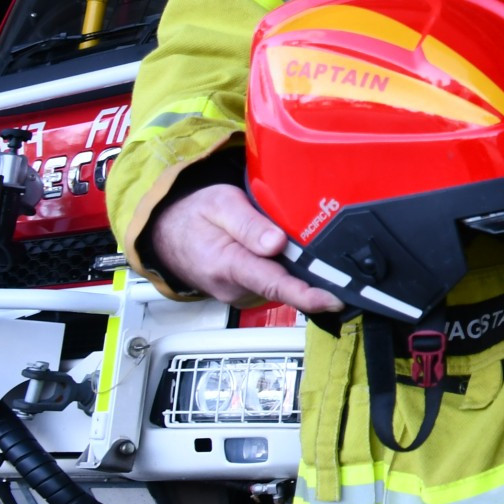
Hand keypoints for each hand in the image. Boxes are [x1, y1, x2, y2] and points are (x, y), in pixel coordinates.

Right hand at [148, 183, 341, 313]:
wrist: (166, 233)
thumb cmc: (193, 216)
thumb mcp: (220, 204)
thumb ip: (249, 223)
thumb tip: (276, 242)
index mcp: (228, 265)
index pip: (274, 284)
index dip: (307, 295)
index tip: (333, 299)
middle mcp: (234, 287)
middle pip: (285, 285)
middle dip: (313, 276)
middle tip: (338, 262)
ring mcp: (239, 293)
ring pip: (280, 284)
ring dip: (297, 270)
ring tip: (299, 245)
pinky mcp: (244, 292)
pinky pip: (272, 283)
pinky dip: (284, 271)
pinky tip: (284, 255)